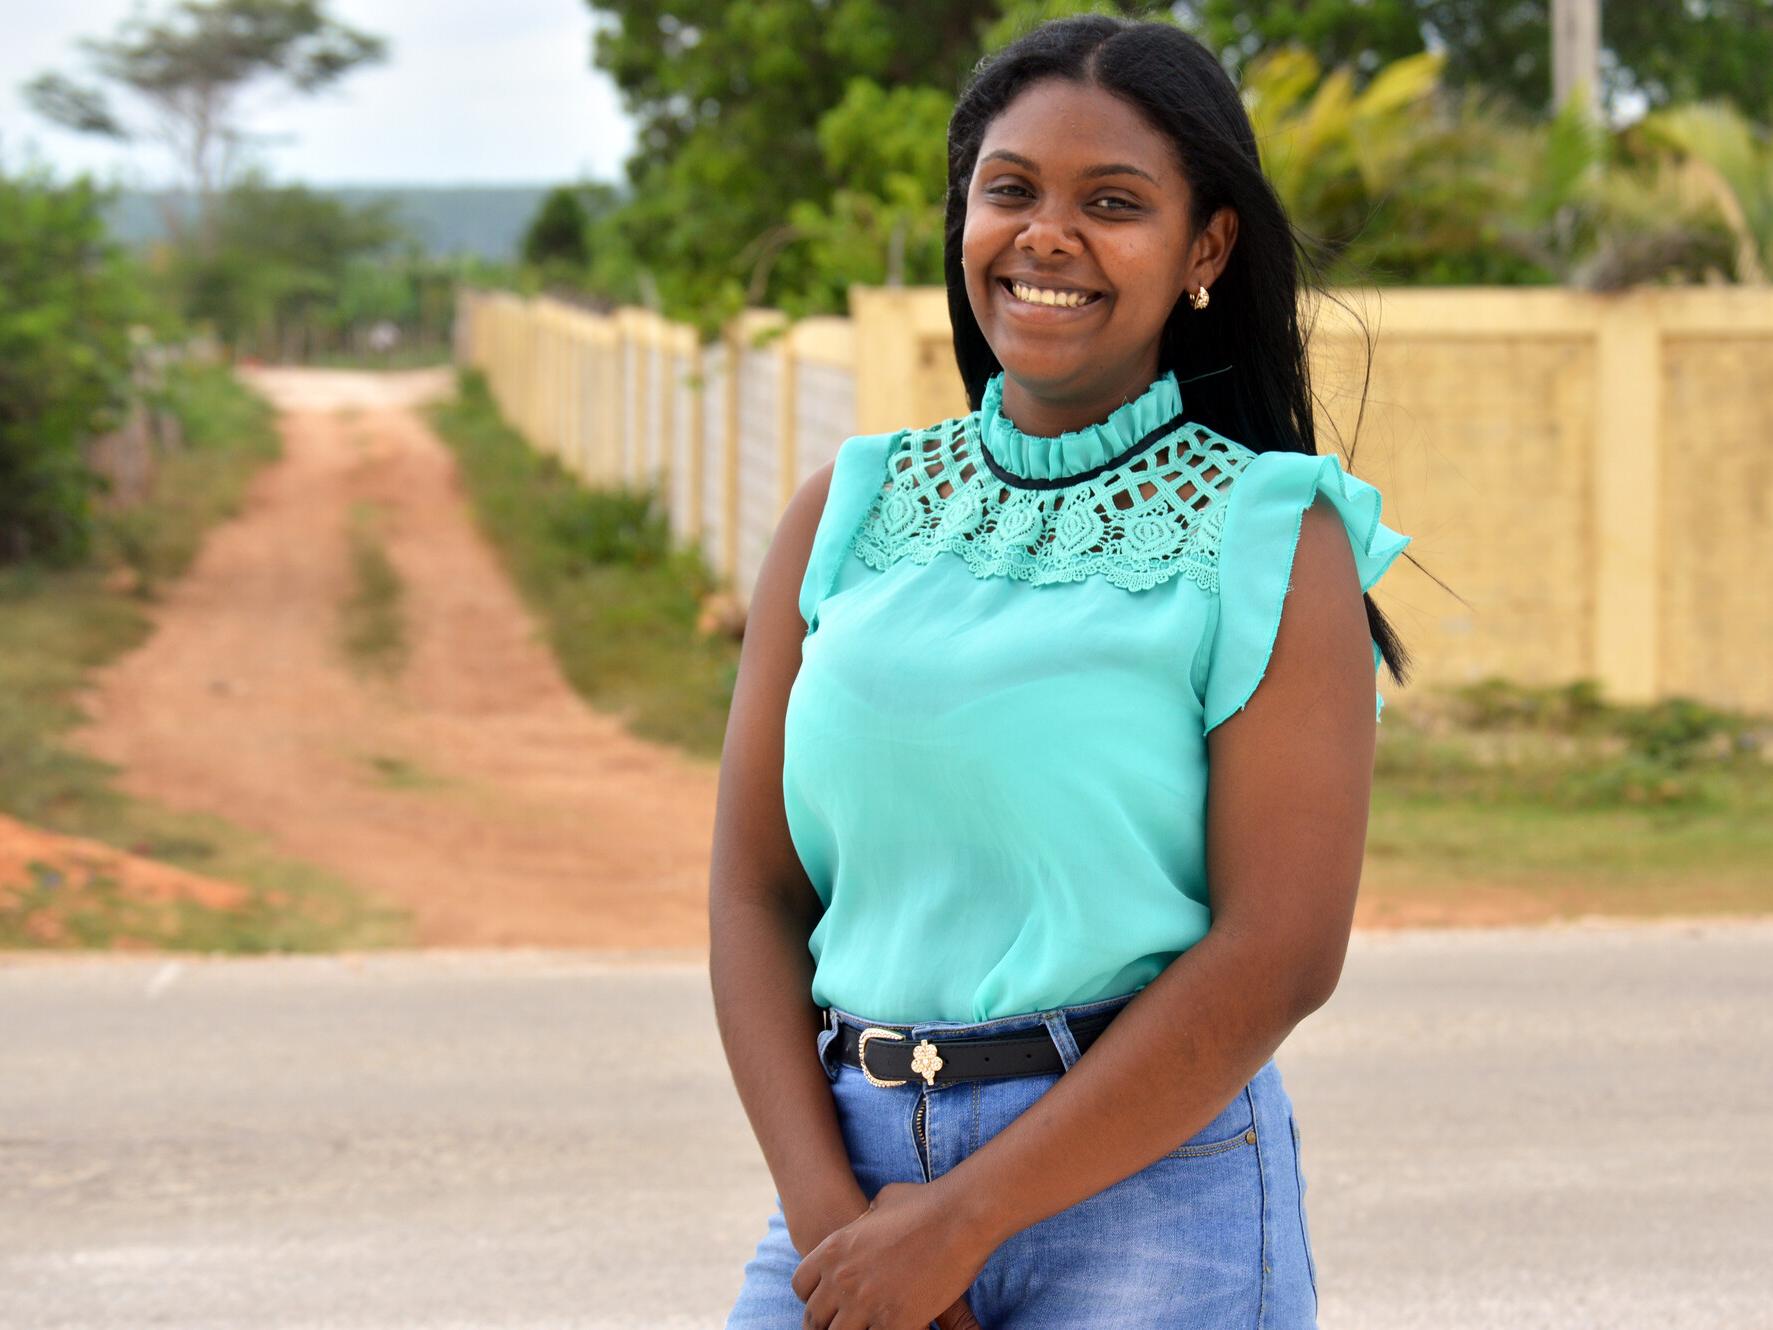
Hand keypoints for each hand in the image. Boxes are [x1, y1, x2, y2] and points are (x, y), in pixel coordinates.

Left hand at [791, 1180, 992, 1328]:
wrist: (959, 1216)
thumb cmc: (926, 1202)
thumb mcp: (882, 1202)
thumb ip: (866, 1219)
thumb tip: (868, 1219)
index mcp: (834, 1250)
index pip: (801, 1286)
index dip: (814, 1297)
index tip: (829, 1302)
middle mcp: (842, 1279)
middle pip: (814, 1319)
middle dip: (828, 1324)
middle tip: (847, 1323)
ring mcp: (866, 1303)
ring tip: (868, 1326)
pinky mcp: (895, 1322)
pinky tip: (894, 1327)